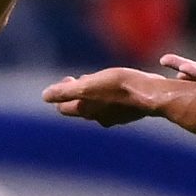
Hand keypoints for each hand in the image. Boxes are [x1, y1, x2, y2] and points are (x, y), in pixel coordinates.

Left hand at [43, 66, 161, 126]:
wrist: (150, 94)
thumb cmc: (118, 87)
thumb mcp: (87, 86)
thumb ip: (65, 92)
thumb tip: (44, 96)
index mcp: (85, 111)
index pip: (63, 108)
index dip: (60, 95)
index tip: (67, 80)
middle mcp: (98, 117)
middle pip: (80, 107)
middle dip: (76, 93)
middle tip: (78, 78)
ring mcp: (115, 116)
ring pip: (97, 105)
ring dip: (93, 93)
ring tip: (96, 80)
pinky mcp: (129, 111)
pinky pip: (113, 104)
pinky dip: (108, 95)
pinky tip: (116, 86)